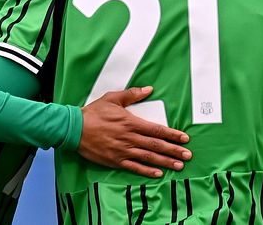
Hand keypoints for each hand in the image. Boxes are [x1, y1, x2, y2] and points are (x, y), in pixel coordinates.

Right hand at [77, 86, 191, 178]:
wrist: (74, 128)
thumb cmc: (94, 113)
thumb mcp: (113, 98)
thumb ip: (132, 94)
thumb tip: (149, 89)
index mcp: (131, 122)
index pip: (157, 130)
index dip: (172, 135)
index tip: (184, 139)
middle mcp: (130, 138)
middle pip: (156, 146)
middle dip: (174, 151)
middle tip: (188, 155)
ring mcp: (123, 150)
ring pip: (148, 158)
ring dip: (165, 162)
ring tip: (178, 166)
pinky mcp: (115, 160)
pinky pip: (134, 167)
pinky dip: (147, 171)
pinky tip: (158, 173)